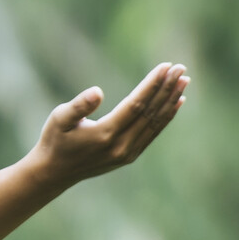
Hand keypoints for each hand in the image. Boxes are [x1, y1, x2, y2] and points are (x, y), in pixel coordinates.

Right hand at [25, 62, 187, 187]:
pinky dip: (166, 117)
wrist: (54, 172)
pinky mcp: (129, 156)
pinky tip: (177, 102)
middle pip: (151, 112)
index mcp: (105, 134)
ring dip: (171, 100)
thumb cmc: (55, 140)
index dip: (152, 85)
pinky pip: (153, 133)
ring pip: (155, 123)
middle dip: (167, 88)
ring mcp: (127, 153)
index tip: (166, 67)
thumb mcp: (59, 118)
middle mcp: (121, 146)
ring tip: (184, 80)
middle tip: (180, 68)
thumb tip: (97, 92)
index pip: (136, 105)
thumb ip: (79, 105)